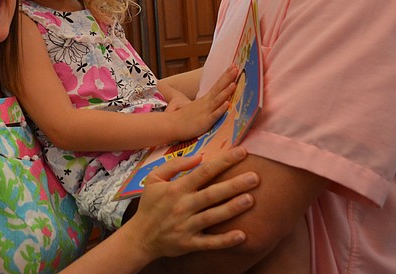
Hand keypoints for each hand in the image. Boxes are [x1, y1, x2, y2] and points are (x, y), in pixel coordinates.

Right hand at [123, 146, 257, 261]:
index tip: (242, 152)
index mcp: (177, 189)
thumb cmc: (150, 205)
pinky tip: (242, 235)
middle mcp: (183, 206)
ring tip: (251, 200)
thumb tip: (199, 156)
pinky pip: (210, 243)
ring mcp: (187, 226)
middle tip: (255, 177)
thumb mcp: (154, 179)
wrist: (140, 237)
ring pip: (213, 216)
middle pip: (212, 193)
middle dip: (234, 185)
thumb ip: (175, 165)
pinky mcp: (190, 244)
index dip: (224, 161)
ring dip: (232, 208)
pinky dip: (225, 240)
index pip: (204, 172)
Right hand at [167, 66, 236, 140]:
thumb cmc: (184, 118)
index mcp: (205, 99)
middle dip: (227, 78)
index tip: (233, 66)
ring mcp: (206, 111)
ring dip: (226, 91)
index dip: (225, 76)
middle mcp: (206, 103)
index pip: (217, 85)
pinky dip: (221, 109)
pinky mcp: (205, 121)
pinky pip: (214, 115)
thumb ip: (206, 103)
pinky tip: (227, 104)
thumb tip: (216, 100)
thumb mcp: (197, 107)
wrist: (172, 125)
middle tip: (235, 67)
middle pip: (218, 88)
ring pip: (217, 100)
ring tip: (234, 83)